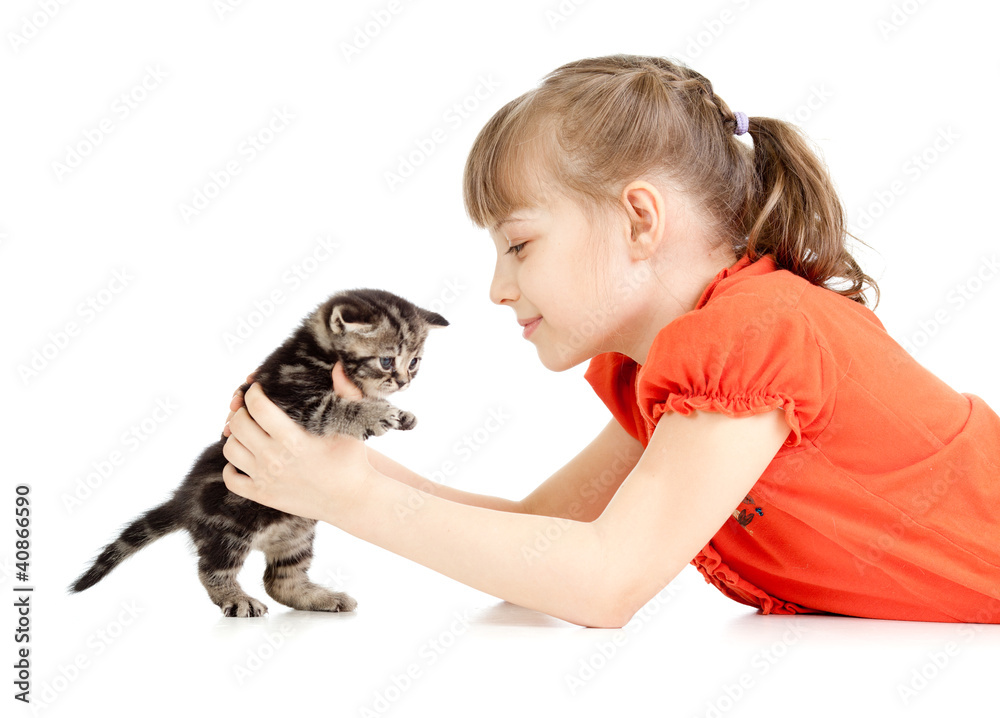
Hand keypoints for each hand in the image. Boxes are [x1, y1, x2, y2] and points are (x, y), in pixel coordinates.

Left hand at [221, 363, 372, 522]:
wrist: (352, 500)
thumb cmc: (352, 460)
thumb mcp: (351, 424)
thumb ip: (346, 392)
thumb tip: (339, 365)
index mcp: (293, 439)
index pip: (258, 407)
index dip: (253, 393)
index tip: (258, 389)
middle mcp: (275, 459)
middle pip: (238, 425)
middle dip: (241, 411)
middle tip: (250, 409)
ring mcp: (266, 479)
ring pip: (230, 449)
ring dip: (235, 436)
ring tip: (248, 431)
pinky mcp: (263, 496)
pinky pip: (231, 479)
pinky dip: (232, 466)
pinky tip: (245, 457)